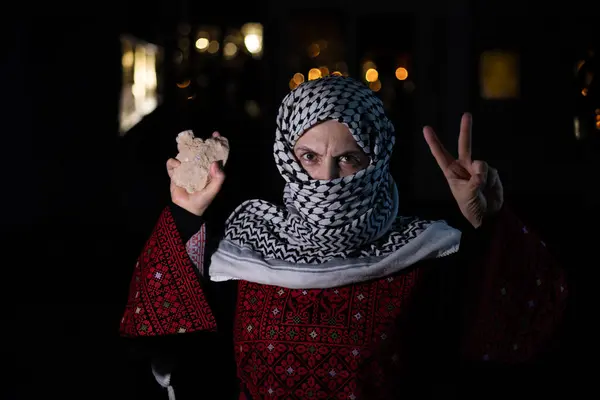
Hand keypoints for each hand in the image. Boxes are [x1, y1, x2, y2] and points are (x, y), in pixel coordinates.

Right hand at [167, 132, 225, 216]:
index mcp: (208, 170)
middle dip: (202, 141)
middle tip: (206, 137)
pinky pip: (171, 164)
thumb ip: (219, 178)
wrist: (187, 209)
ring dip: (185, 149)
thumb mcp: (214, 189)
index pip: (213, 154)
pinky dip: (172, 163)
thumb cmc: (202, 200)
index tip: (217, 135)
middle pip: (199, 150)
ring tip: (188, 149)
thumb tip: (215, 163)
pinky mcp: (175, 173)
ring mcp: (185, 169)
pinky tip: (177, 164)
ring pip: (184, 154)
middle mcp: (197, 167)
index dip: (216, 144)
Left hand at [423, 113, 502, 227]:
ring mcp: (478, 168)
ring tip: (481, 190)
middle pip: (465, 145)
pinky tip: (489, 189)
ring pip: (481, 164)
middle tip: (467, 115)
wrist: (489, 215)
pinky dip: (491, 181)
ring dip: (482, 178)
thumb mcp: (467, 196)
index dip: (434, 141)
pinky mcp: (490, 172)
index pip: (440, 154)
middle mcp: (464, 167)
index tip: (426, 128)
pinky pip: (491, 172)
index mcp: (452, 172)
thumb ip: (474, 181)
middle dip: (466, 129)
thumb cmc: (472, 207)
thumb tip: (482, 168)